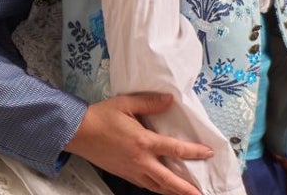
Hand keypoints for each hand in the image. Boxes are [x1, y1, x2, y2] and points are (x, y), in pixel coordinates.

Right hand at [65, 93, 213, 194]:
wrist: (78, 133)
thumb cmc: (102, 116)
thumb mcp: (127, 103)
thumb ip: (150, 102)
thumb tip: (170, 100)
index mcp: (143, 142)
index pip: (175, 149)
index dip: (194, 152)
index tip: (208, 153)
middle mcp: (140, 161)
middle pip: (168, 180)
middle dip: (186, 189)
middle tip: (201, 194)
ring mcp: (132, 171)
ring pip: (157, 187)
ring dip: (173, 192)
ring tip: (187, 194)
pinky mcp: (124, 175)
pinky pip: (145, 185)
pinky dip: (158, 188)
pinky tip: (164, 188)